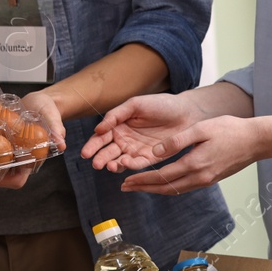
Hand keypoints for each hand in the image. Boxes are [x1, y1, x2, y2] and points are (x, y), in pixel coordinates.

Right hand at [82, 93, 203, 172]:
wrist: (185, 111)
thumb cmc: (160, 104)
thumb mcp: (135, 105)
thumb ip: (116, 115)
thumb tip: (98, 129)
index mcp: (118, 126)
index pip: (101, 138)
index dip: (93, 146)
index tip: (86, 153)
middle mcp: (125, 140)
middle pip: (108, 152)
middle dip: (101, 158)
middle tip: (96, 164)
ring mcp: (137, 150)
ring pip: (121, 160)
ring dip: (114, 164)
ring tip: (109, 166)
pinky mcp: (151, 157)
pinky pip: (138, 163)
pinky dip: (131, 165)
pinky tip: (125, 163)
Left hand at [115, 114, 261, 194]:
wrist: (256, 141)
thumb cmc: (230, 130)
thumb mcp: (201, 129)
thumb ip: (176, 141)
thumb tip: (155, 153)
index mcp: (194, 164)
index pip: (161, 176)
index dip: (142, 179)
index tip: (126, 180)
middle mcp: (199, 177)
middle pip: (166, 188)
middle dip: (144, 188)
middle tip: (125, 187)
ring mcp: (206, 180)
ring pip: (175, 190)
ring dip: (156, 189)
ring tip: (140, 186)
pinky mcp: (211, 178)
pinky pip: (185, 187)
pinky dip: (170, 186)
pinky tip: (163, 182)